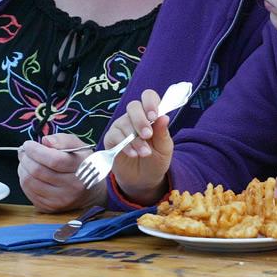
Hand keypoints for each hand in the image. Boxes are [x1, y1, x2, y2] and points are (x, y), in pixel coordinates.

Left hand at [18, 133, 104, 212]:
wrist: (90, 190)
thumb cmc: (82, 164)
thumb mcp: (78, 146)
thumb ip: (62, 140)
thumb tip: (45, 141)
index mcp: (81, 169)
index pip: (53, 160)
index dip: (36, 150)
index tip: (28, 144)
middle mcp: (71, 187)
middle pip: (38, 171)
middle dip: (26, 158)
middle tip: (24, 152)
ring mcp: (60, 200)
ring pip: (29, 182)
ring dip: (22, 168)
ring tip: (26, 161)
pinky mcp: (50, 208)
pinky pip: (28, 193)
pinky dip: (24, 180)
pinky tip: (29, 173)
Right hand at [105, 89, 171, 204]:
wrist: (144, 179)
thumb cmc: (156, 160)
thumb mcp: (164, 148)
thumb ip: (163, 133)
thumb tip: (164, 116)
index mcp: (150, 114)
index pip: (148, 97)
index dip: (150, 102)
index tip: (154, 116)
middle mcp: (135, 117)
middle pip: (133, 106)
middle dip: (141, 120)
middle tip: (147, 135)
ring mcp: (122, 126)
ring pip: (124, 122)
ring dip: (135, 139)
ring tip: (145, 153)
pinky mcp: (112, 138)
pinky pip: (115, 136)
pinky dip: (126, 146)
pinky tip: (134, 154)